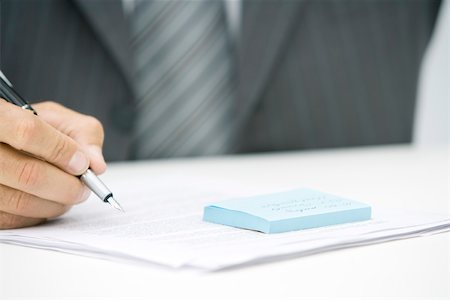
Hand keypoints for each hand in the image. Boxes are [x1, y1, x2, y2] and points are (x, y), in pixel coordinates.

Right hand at [0, 100, 105, 228]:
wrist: (7, 140)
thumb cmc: (35, 127)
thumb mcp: (59, 119)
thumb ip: (84, 134)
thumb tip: (97, 166)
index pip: (28, 132)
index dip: (62, 151)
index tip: (82, 164)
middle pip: (28, 174)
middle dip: (67, 186)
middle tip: (83, 188)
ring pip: (21, 201)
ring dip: (57, 203)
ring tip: (70, 195)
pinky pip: (14, 218)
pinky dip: (39, 215)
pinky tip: (48, 202)